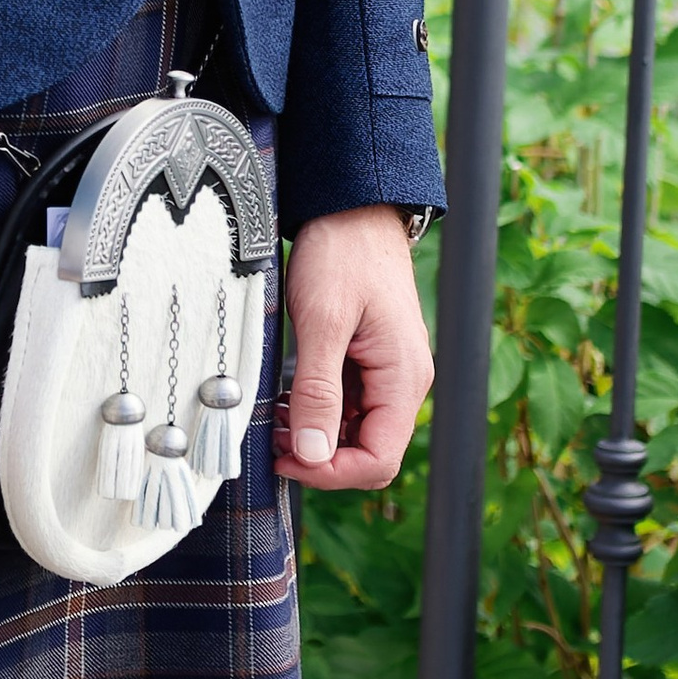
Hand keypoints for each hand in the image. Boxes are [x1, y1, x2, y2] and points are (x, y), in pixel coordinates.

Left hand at [276, 207, 432, 490]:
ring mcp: (388, 372)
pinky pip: (349, 406)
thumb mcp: (322, 322)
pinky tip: (287, 397)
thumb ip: (317, 392)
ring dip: (317, 435)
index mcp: (403, 378)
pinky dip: (318, 411)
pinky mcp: (370, 360)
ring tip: (275, 417)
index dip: (330, 472)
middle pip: (370, 453)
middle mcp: (403, 382)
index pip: (379, 460)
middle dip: (321, 458)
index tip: (285, 459)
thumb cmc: (341, 253)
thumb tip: (312, 454)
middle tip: (274, 440)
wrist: (352, 206)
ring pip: (357, 433)